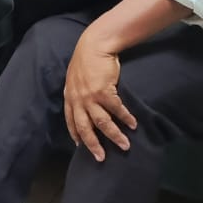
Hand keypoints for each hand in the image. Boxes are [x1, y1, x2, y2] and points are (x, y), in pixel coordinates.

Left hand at [63, 31, 136, 161]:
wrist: (95, 45)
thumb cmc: (86, 60)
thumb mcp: (75, 78)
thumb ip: (77, 92)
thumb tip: (83, 104)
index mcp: (70, 97)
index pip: (71, 121)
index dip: (76, 135)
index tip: (81, 147)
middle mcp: (78, 100)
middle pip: (85, 128)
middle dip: (93, 145)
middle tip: (101, 158)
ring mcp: (90, 96)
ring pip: (102, 123)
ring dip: (114, 135)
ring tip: (125, 145)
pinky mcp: (104, 91)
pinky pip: (117, 109)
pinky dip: (126, 118)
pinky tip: (133, 124)